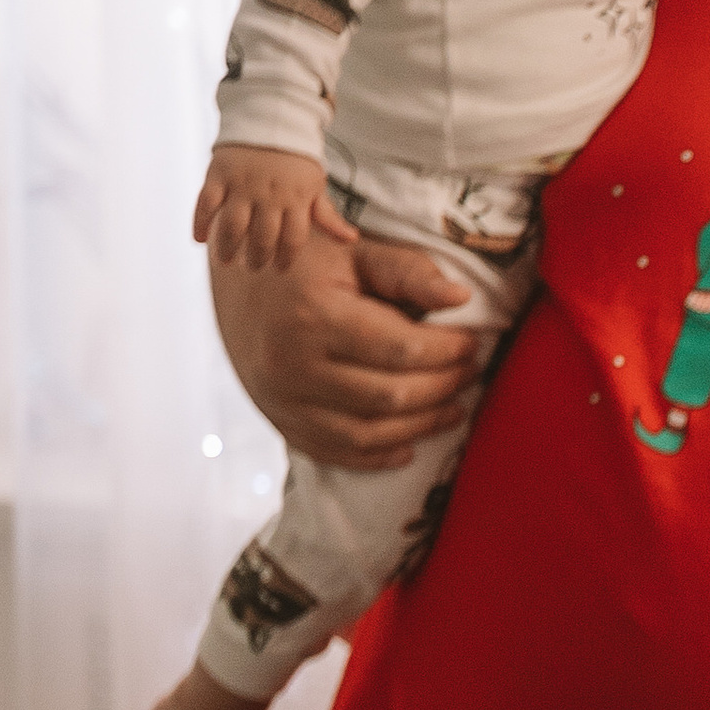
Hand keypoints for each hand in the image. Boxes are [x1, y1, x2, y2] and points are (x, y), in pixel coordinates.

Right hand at [194, 146, 355, 271]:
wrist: (270, 117)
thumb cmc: (295, 160)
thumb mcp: (315, 186)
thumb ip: (327, 216)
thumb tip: (350, 240)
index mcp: (295, 199)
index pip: (293, 239)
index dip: (286, 258)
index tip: (279, 268)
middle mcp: (269, 194)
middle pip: (263, 237)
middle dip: (258, 258)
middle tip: (254, 267)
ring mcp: (242, 184)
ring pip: (233, 226)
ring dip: (228, 247)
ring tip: (227, 261)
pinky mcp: (218, 174)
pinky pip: (205, 203)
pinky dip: (200, 223)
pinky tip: (199, 239)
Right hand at [211, 217, 483, 470]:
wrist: (237, 284)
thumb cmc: (308, 262)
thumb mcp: (357, 253)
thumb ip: (410, 272)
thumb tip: (461, 296)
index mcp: (312, 315)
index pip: (400, 348)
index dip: (447, 351)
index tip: (471, 342)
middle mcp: (291, 365)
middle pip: (389, 395)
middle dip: (442, 387)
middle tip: (470, 372)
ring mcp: (281, 401)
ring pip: (368, 433)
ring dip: (421, 427)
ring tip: (454, 408)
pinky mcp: (280, 422)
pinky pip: (337, 454)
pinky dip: (379, 456)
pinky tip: (411, 444)